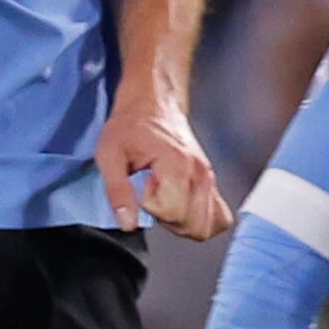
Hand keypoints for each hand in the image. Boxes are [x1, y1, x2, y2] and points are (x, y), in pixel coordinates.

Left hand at [96, 90, 232, 239]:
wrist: (154, 102)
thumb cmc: (131, 124)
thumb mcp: (109, 154)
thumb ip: (117, 192)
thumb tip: (127, 223)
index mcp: (178, 166)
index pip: (172, 213)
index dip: (150, 207)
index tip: (141, 185)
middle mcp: (201, 175)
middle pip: (195, 225)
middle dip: (168, 221)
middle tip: (151, 197)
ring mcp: (210, 180)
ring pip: (209, 226)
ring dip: (182, 224)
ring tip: (164, 202)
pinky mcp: (211, 182)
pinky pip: (218, 217)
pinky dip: (198, 221)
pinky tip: (179, 207)